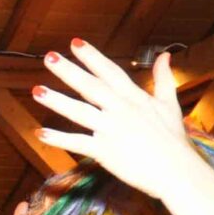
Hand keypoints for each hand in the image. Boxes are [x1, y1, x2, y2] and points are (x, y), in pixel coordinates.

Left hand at [29, 40, 198, 200]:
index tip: (75, 43)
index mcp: (134, 97)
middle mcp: (120, 109)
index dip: (92, 57)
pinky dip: (59, 139)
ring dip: (57, 101)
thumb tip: (165, 56)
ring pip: (79, 112)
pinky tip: (40, 133)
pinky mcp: (105, 151)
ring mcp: (111, 130)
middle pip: (90, 86)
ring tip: (37, 91)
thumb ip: (164, 78)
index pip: (109, 72)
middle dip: (69, 71)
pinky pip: (77, 143)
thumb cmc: (173, 140)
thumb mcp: (170, 104)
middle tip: (48, 57)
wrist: (176, 171)